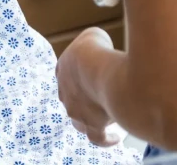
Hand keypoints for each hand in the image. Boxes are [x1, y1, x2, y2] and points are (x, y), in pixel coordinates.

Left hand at [57, 27, 123, 146]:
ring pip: (81, 121)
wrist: (97, 70)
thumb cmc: (95, 49)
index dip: (77, 76)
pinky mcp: (91, 126)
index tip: (87, 77)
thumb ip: (94, 47)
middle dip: (84, 98)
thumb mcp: (93, 37)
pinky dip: (105, 139)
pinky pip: (97, 137)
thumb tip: (102, 51)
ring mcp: (76, 112)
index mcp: (62, 69)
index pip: (65, 75)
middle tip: (100, 96)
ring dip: (93, 119)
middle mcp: (65, 93)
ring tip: (108, 118)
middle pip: (73, 99)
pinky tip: (115, 137)